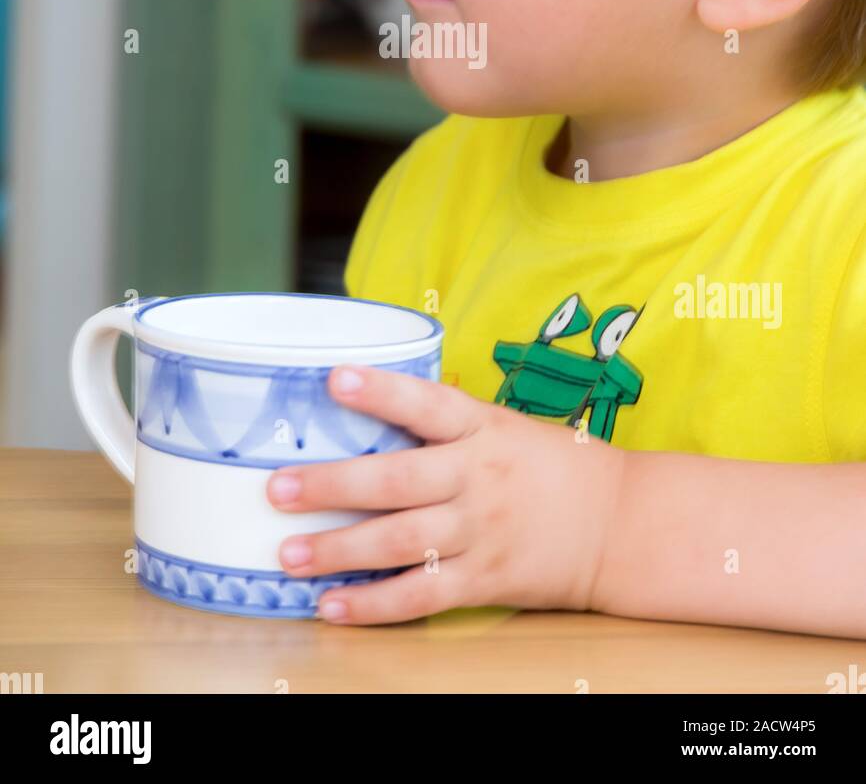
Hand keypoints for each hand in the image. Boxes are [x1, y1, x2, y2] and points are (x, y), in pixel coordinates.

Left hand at [265, 363, 624, 625]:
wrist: (619, 525)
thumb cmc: (550, 466)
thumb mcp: (503, 426)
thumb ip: (444, 425)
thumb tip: (366, 408)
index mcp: (482, 428)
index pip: (426, 403)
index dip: (381, 391)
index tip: (334, 379)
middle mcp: (478, 477)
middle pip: (396, 480)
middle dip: (332, 485)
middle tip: (277, 489)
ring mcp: (481, 531)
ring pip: (400, 541)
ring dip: (339, 549)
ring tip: (289, 553)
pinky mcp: (485, 579)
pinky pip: (420, 595)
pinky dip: (374, 605)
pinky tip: (333, 606)